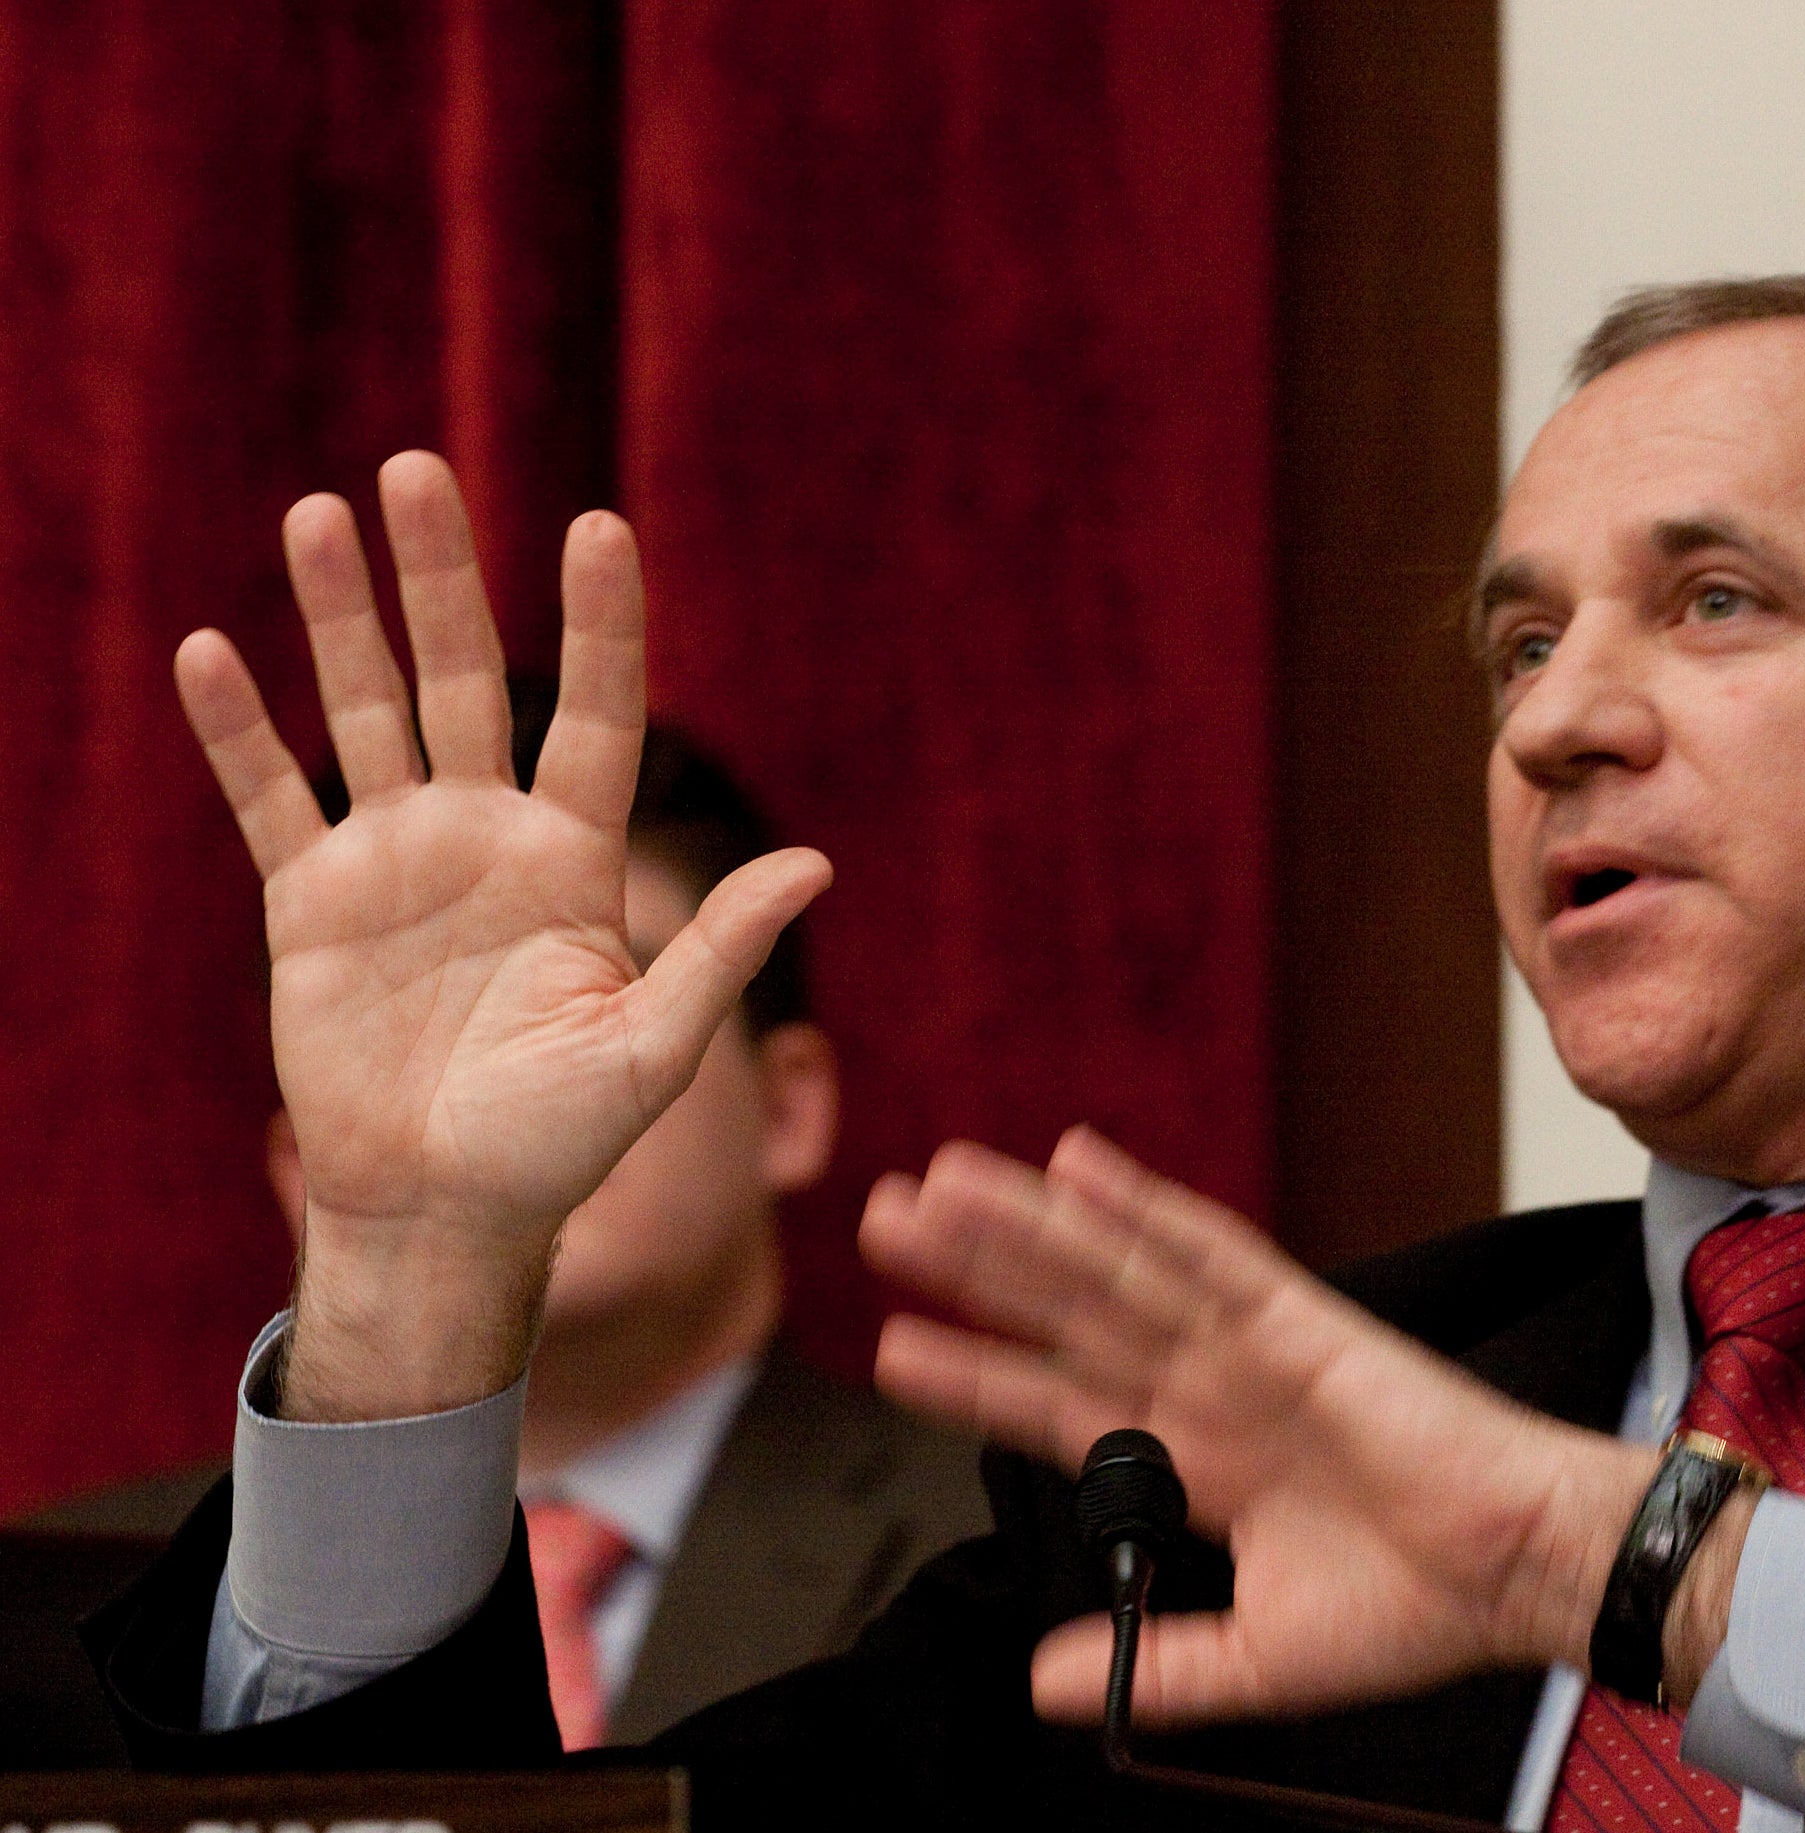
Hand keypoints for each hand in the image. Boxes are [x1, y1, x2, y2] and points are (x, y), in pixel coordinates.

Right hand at [177, 452, 829, 1420]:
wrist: (446, 1209)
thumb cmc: (562, 1141)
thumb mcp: (654, 1046)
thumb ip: (721, 949)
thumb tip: (820, 865)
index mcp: (578, 858)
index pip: (599, 714)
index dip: (602, 624)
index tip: (600, 526)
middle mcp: (489, 835)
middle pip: (469, 679)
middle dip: (443, 580)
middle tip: (419, 470)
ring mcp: (398, 859)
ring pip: (369, 711)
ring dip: (340, 618)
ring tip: (317, 513)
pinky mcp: (311, 901)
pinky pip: (271, 798)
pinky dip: (240, 731)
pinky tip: (212, 650)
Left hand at [863, 1127, 1660, 1727]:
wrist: (1518, 1572)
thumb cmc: (1417, 1607)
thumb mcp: (1254, 1659)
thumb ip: (1147, 1664)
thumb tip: (1041, 1685)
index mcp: (1202, 1459)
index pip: (1060, 1406)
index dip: (977, 1375)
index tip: (894, 1347)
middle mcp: (1212, 1388)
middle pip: (1066, 1313)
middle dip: (977, 1269)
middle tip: (886, 1221)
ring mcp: (1250, 1346)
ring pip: (1115, 1269)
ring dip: (1028, 1225)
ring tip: (939, 1185)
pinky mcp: (1301, 1320)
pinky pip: (1206, 1250)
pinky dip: (1141, 1208)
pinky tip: (1076, 1169)